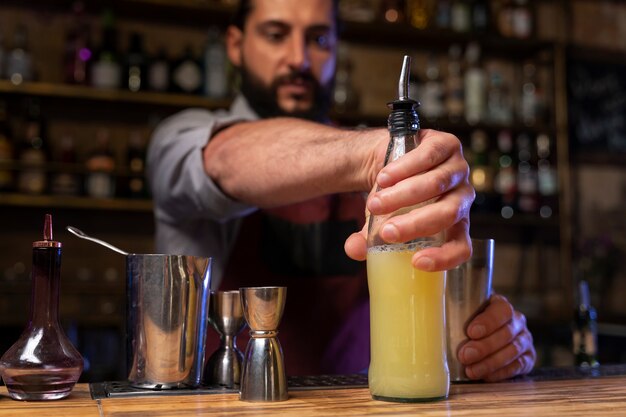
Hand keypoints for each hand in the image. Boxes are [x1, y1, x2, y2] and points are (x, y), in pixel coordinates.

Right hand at [344, 129, 473, 270]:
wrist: (389, 165)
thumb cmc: (392, 201)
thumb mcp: (378, 224)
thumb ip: (367, 241)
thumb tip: (354, 249)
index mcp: (455, 225)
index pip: (461, 247)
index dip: (444, 257)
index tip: (416, 261)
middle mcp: (462, 199)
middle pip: (448, 214)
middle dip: (415, 225)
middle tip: (386, 232)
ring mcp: (457, 170)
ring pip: (437, 184)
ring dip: (403, 196)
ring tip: (375, 204)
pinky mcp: (446, 145)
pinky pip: (429, 157)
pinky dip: (403, 169)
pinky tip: (383, 178)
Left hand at [458, 294, 535, 381]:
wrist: (485, 335)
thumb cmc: (468, 321)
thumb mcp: (462, 311)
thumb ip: (453, 311)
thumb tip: (432, 314)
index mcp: (501, 305)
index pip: (501, 310)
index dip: (488, 321)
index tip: (471, 332)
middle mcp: (517, 321)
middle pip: (506, 333)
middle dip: (485, 346)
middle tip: (465, 355)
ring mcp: (524, 339)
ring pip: (513, 350)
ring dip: (491, 362)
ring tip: (471, 370)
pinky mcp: (528, 357)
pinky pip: (519, 366)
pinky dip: (502, 372)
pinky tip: (486, 376)